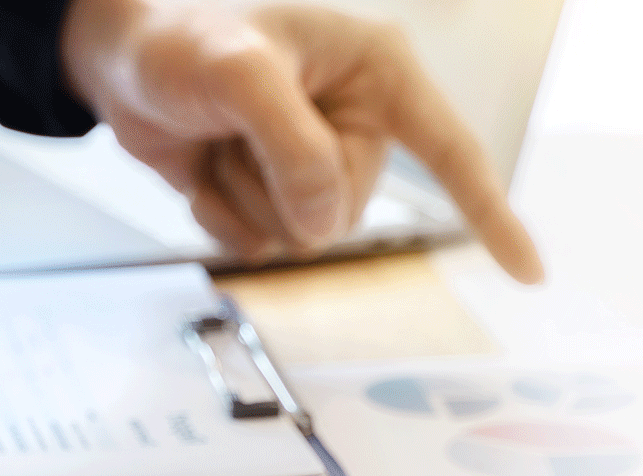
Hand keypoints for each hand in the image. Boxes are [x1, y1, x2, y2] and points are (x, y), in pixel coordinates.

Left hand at [61, 0, 541, 281]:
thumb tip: (328, 221)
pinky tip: (202, 168)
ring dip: (246, 196)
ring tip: (217, 139)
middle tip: (237, 131)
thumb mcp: (236, 72)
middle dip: (284, 184)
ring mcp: (312, 161)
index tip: (529, 273)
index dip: (492, 213)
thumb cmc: (177, 36)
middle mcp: (355, 119)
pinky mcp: (270, 191)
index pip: (450, 151)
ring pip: (305, 233)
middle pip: (351, 207)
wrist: (113, 56)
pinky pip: (263, 243)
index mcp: (374, 71)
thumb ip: (293, 144)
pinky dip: (221, 214)